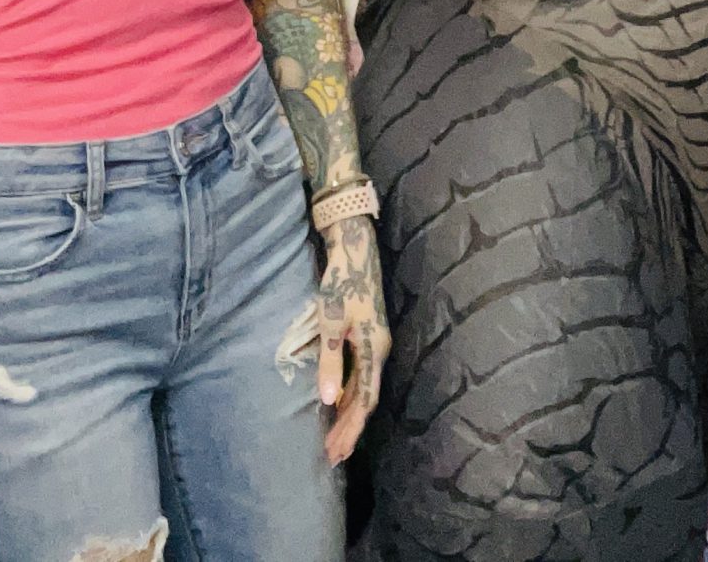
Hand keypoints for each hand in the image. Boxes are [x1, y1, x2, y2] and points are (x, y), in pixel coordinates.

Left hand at [317, 211, 388, 463]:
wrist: (356, 252)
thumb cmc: (340, 284)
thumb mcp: (330, 323)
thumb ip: (330, 362)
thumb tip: (328, 400)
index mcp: (373, 350)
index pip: (364, 400)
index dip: (351, 428)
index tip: (337, 452)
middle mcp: (379, 350)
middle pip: (366, 399)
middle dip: (350, 428)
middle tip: (333, 456)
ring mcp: (376, 343)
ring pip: (364, 388)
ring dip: (349, 414)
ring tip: (333, 439)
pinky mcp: (369, 336)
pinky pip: (361, 375)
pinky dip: (349, 394)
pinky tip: (337, 403)